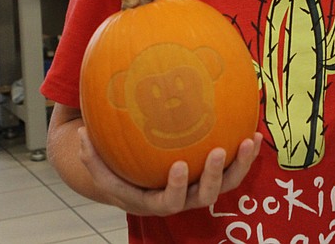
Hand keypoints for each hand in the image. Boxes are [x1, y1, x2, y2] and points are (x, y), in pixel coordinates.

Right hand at [78, 126, 262, 215]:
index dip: (175, 187)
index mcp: (157, 200)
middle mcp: (184, 198)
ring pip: (227, 183)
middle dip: (211, 176)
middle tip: (216, 151)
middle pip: (203, 196)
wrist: (142, 180)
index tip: (177, 165)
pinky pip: (235, 168)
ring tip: (246, 141)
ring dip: (240, 165)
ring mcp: (203, 187)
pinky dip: (246, 154)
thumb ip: (91, 156)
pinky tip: (253, 132)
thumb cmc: (120, 172)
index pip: (168, 201)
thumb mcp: (102, 168)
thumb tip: (81, 134)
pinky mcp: (217, 176)